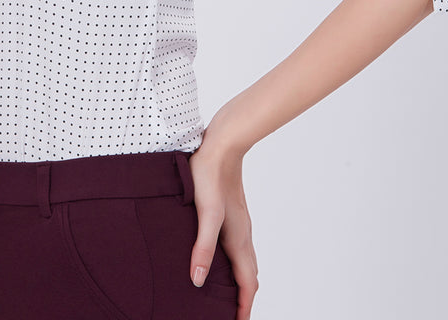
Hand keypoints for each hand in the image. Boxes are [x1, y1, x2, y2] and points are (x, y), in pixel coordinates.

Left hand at [188, 127, 258, 319]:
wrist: (222, 144)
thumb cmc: (211, 176)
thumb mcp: (205, 213)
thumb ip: (202, 246)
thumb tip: (198, 280)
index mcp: (238, 240)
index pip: (247, 284)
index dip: (244, 307)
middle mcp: (243, 234)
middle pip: (248, 276)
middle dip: (243, 299)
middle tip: (231, 314)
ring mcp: (239, 223)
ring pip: (244, 260)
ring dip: (239, 281)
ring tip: (226, 294)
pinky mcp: (231, 212)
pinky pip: (237, 246)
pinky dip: (233, 262)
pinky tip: (218, 255)